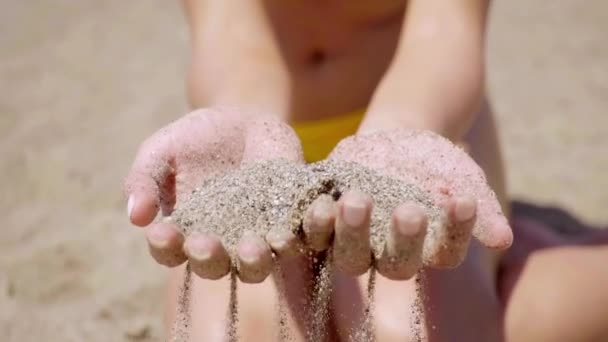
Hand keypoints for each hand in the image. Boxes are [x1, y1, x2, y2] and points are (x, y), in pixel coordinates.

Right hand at [124, 108, 302, 282]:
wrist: (242, 121)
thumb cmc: (195, 139)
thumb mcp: (163, 151)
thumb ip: (145, 179)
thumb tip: (136, 217)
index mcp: (184, 234)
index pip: (170, 251)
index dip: (165, 246)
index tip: (161, 233)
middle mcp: (221, 246)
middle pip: (214, 267)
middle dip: (208, 259)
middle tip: (203, 244)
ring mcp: (258, 236)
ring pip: (257, 264)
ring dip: (254, 260)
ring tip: (252, 245)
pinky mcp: (291, 222)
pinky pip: (297, 238)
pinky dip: (297, 238)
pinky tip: (291, 229)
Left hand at [301, 129, 512, 279]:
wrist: (391, 138)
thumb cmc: (432, 162)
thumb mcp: (459, 176)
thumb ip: (479, 206)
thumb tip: (504, 239)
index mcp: (428, 248)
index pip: (446, 253)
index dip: (455, 231)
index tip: (462, 199)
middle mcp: (390, 255)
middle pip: (396, 264)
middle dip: (403, 239)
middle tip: (410, 210)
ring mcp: (355, 242)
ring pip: (350, 255)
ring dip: (351, 232)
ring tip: (357, 199)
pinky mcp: (325, 223)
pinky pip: (315, 232)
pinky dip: (315, 221)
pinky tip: (320, 203)